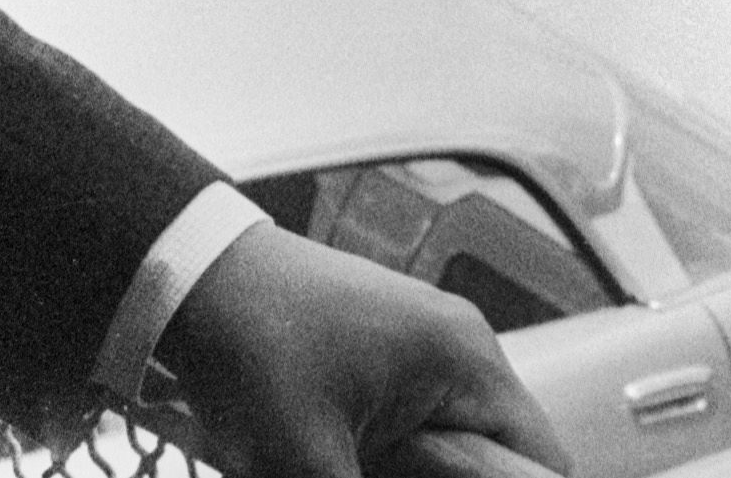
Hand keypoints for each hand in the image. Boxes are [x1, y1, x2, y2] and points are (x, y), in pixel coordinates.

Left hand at [158, 226, 573, 477]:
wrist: (186, 273)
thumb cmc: (251, 345)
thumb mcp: (307, 464)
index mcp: (466, 361)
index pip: (544, 463)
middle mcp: (458, 348)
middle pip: (495, 459)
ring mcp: (421, 347)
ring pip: (450, 448)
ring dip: (409, 476)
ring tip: (342, 468)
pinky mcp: (383, 355)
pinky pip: (413, 428)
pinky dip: (385, 460)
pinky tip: (329, 462)